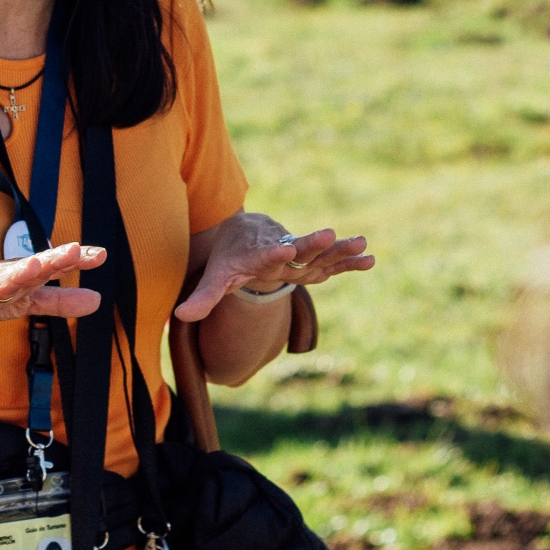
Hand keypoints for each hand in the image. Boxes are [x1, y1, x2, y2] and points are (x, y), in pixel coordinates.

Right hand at [0, 244, 106, 344]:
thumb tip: (98, 300)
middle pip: (33, 268)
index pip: (53, 266)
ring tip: (36, 265)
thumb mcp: (26, 300)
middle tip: (75, 250)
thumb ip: (60, 301)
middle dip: (53, 259)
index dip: (75, 261)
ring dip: (20, 272)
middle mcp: (6, 278)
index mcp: (23, 276)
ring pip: (4, 281)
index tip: (100, 255)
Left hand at [174, 212, 372, 323]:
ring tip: (362, 242)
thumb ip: (203, 298)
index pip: (265, 254)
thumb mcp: (216, 278)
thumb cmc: (230, 259)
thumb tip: (180, 317)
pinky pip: (331, 262)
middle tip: (329, 234)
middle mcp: (280, 251)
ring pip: (319, 253)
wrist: (243, 233)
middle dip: (313, 242)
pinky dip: (348, 262)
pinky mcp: (309, 261)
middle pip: (298, 247)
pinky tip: (369, 259)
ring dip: (339, 249)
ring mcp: (298, 256)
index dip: (274, 253)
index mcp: (256, 255)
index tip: (286, 249)